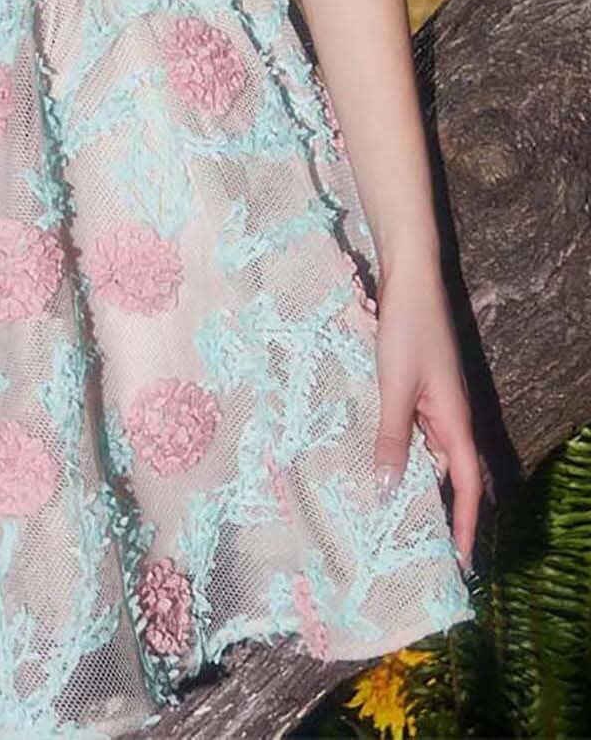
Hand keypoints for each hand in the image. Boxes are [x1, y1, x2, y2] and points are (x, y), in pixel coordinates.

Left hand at [372, 261, 481, 572]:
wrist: (410, 279)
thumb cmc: (407, 330)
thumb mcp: (395, 386)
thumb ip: (392, 435)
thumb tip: (388, 488)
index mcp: (455, 420)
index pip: (466, 484)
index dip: (464, 524)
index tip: (460, 563)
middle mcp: (450, 416)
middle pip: (448, 474)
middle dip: (436, 510)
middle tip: (414, 549)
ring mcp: (434, 401)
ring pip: (427, 453)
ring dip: (413, 479)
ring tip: (388, 515)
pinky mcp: (417, 387)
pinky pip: (413, 430)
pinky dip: (399, 450)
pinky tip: (376, 460)